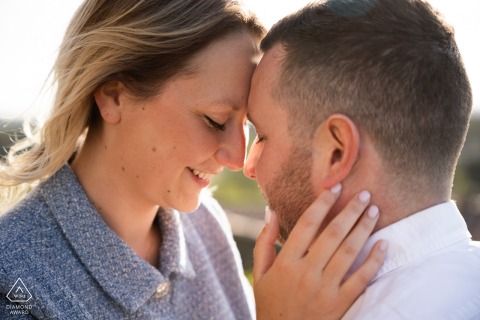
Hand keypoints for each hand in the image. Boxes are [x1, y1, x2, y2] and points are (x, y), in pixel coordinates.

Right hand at [253, 184, 386, 319]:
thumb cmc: (270, 304)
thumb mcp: (261, 274)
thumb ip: (265, 242)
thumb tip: (270, 211)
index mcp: (286, 262)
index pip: (307, 225)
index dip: (322, 203)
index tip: (335, 187)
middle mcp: (306, 272)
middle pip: (332, 234)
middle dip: (350, 211)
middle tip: (365, 194)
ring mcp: (324, 289)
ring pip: (348, 252)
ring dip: (364, 229)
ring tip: (374, 211)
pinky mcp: (340, 305)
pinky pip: (361, 279)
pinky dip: (374, 261)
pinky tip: (384, 245)